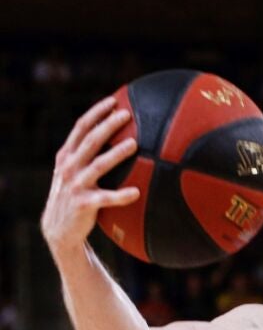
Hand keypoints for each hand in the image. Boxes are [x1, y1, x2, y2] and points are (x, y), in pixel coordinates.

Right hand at [41, 96, 139, 256]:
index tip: (114, 101)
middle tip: (127, 114)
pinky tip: (137, 193)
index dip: (96, 112)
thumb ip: (88, 155)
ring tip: (133, 144)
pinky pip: (106, 198)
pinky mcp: (83, 204)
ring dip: (116, 153)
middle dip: (108, 125)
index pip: (80, 127)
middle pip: (90, 140)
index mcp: (67, 155)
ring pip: (98, 165)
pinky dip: (122, 195)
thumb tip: (120, 137)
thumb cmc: (76, 195)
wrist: (59, 228)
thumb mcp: (75, 172)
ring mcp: (75, 184)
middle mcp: (69, 166)